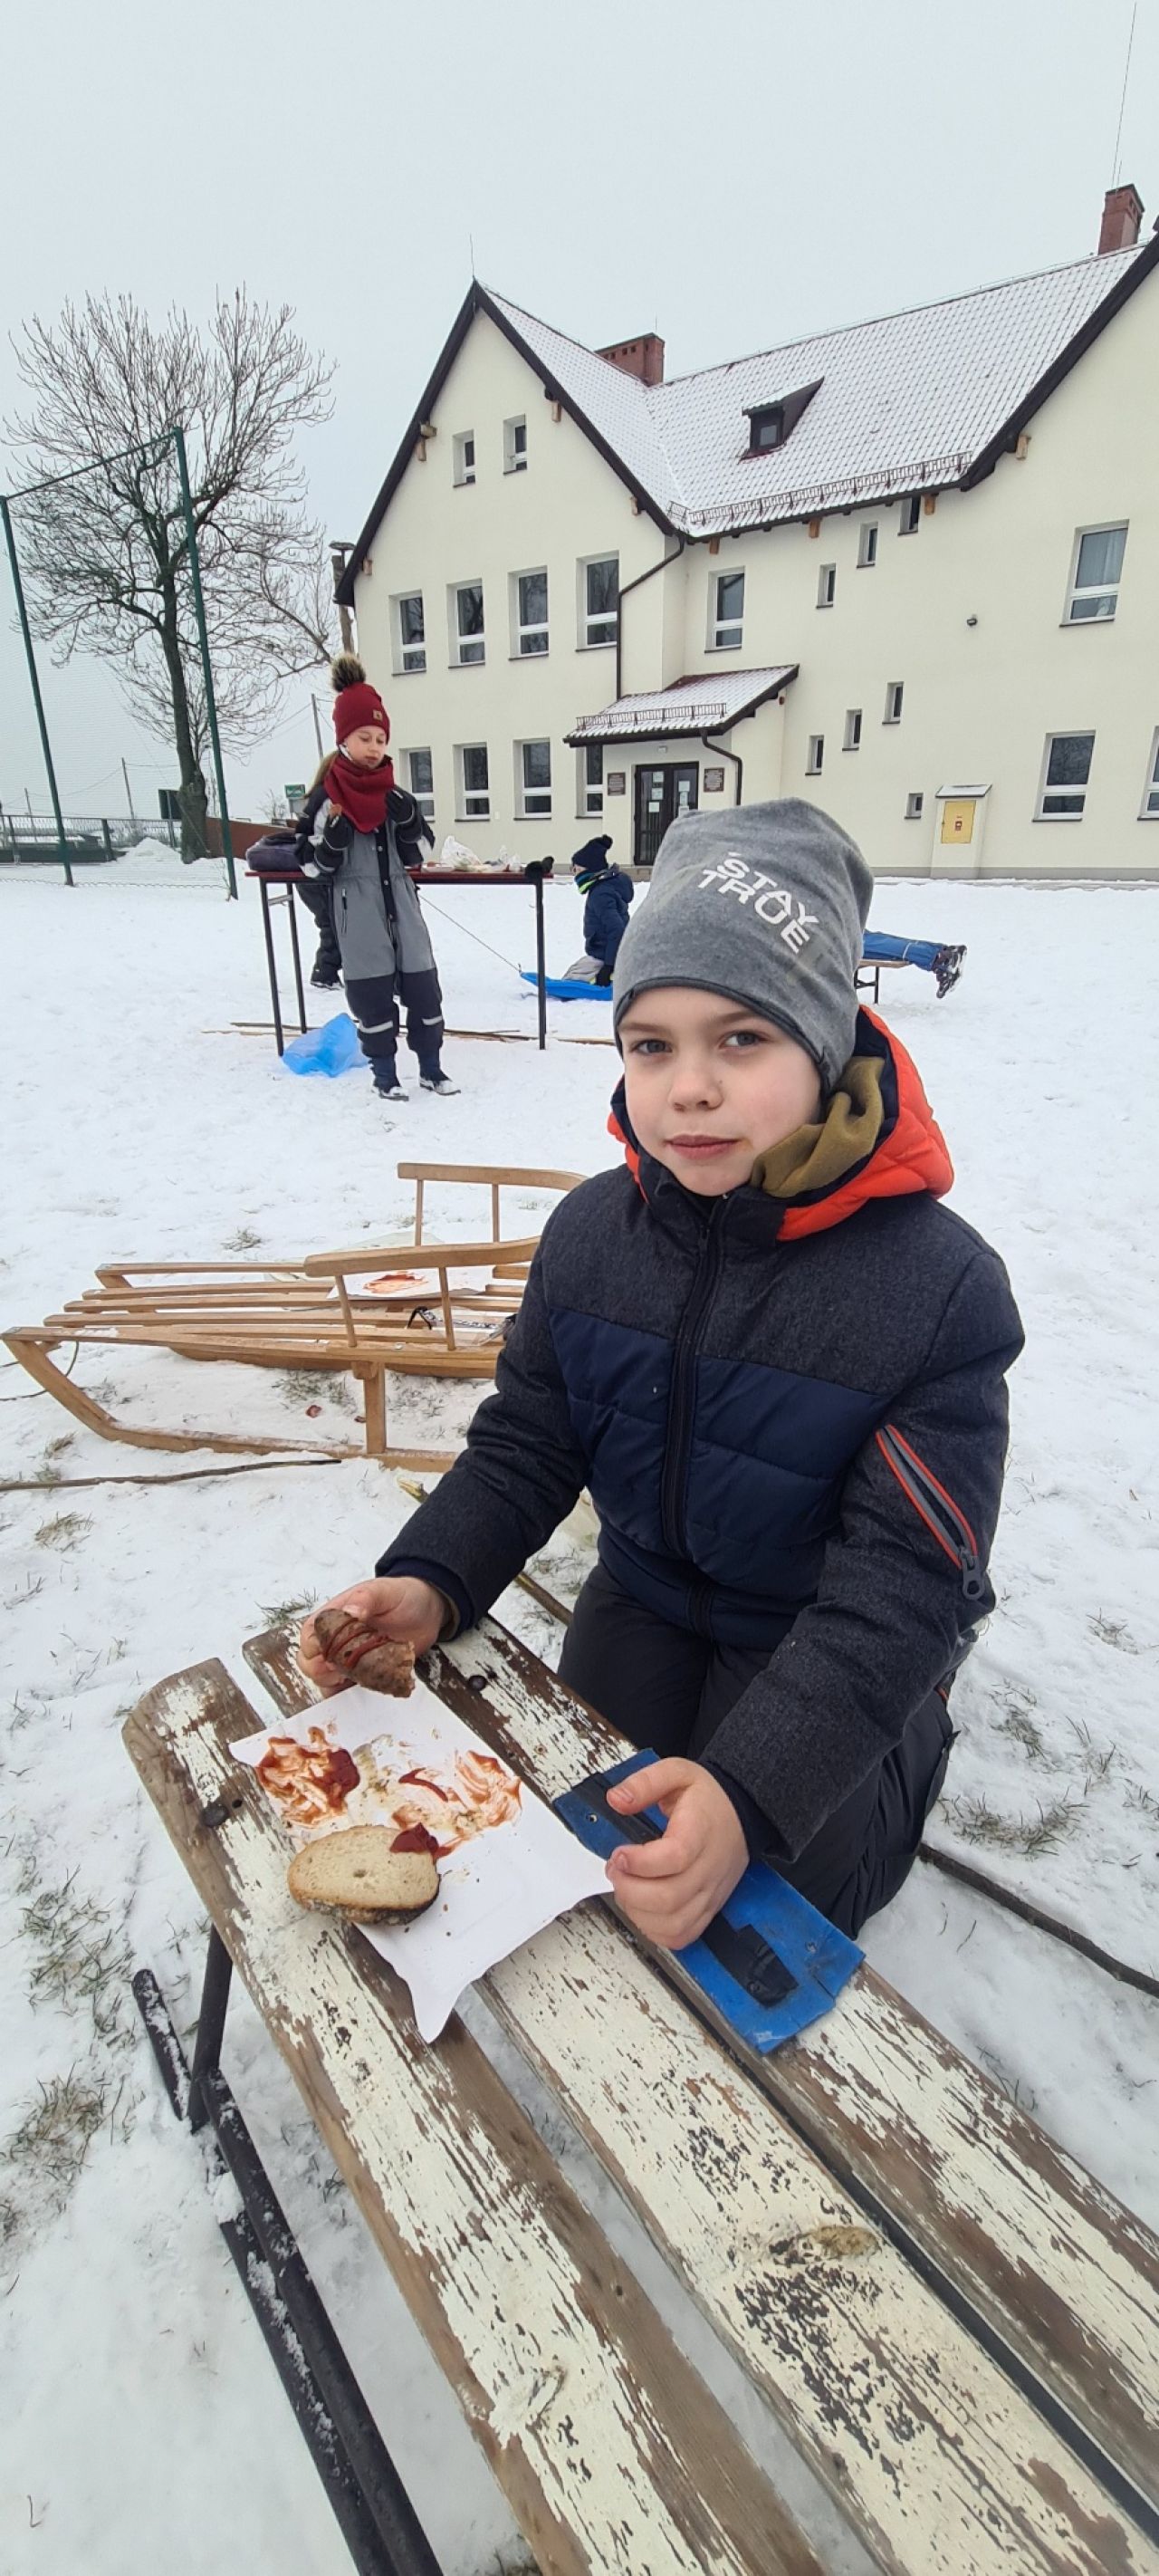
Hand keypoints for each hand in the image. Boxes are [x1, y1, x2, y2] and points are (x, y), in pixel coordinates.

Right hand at [297, 1577, 445, 1693]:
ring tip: (357, 1676)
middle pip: (310, 1663)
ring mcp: (349, 1659)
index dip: (314, 1647)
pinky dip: (351, 1694)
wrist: (427, 1611)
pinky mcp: (363, 1674)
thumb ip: (365, 1599)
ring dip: (335, 1684)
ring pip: (324, 1680)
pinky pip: (347, 1690)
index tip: (331, 1651)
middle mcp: (336, 1639)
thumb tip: (350, 1611)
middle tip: (344, 1668)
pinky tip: (366, 1685)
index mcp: (334, 1616)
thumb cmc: (402, 1595)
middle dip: (321, 1670)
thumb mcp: (384, 1591)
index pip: (309, 1635)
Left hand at [605, 1760, 748, 1950]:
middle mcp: (709, 1868)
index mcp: (700, 1831)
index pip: (674, 1858)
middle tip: (616, 1870)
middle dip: (629, 1889)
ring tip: (627, 1888)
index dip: (640, 1863)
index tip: (619, 1854)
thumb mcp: (677, 1771)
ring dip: (638, 1912)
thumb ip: (645, 1782)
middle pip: (669, 1898)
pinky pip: (682, 1936)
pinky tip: (642, 1909)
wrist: (743, 1813)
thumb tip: (617, 1799)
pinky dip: (655, 1931)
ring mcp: (710, 1892)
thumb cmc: (708, 1798)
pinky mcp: (709, 1908)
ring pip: (674, 1923)